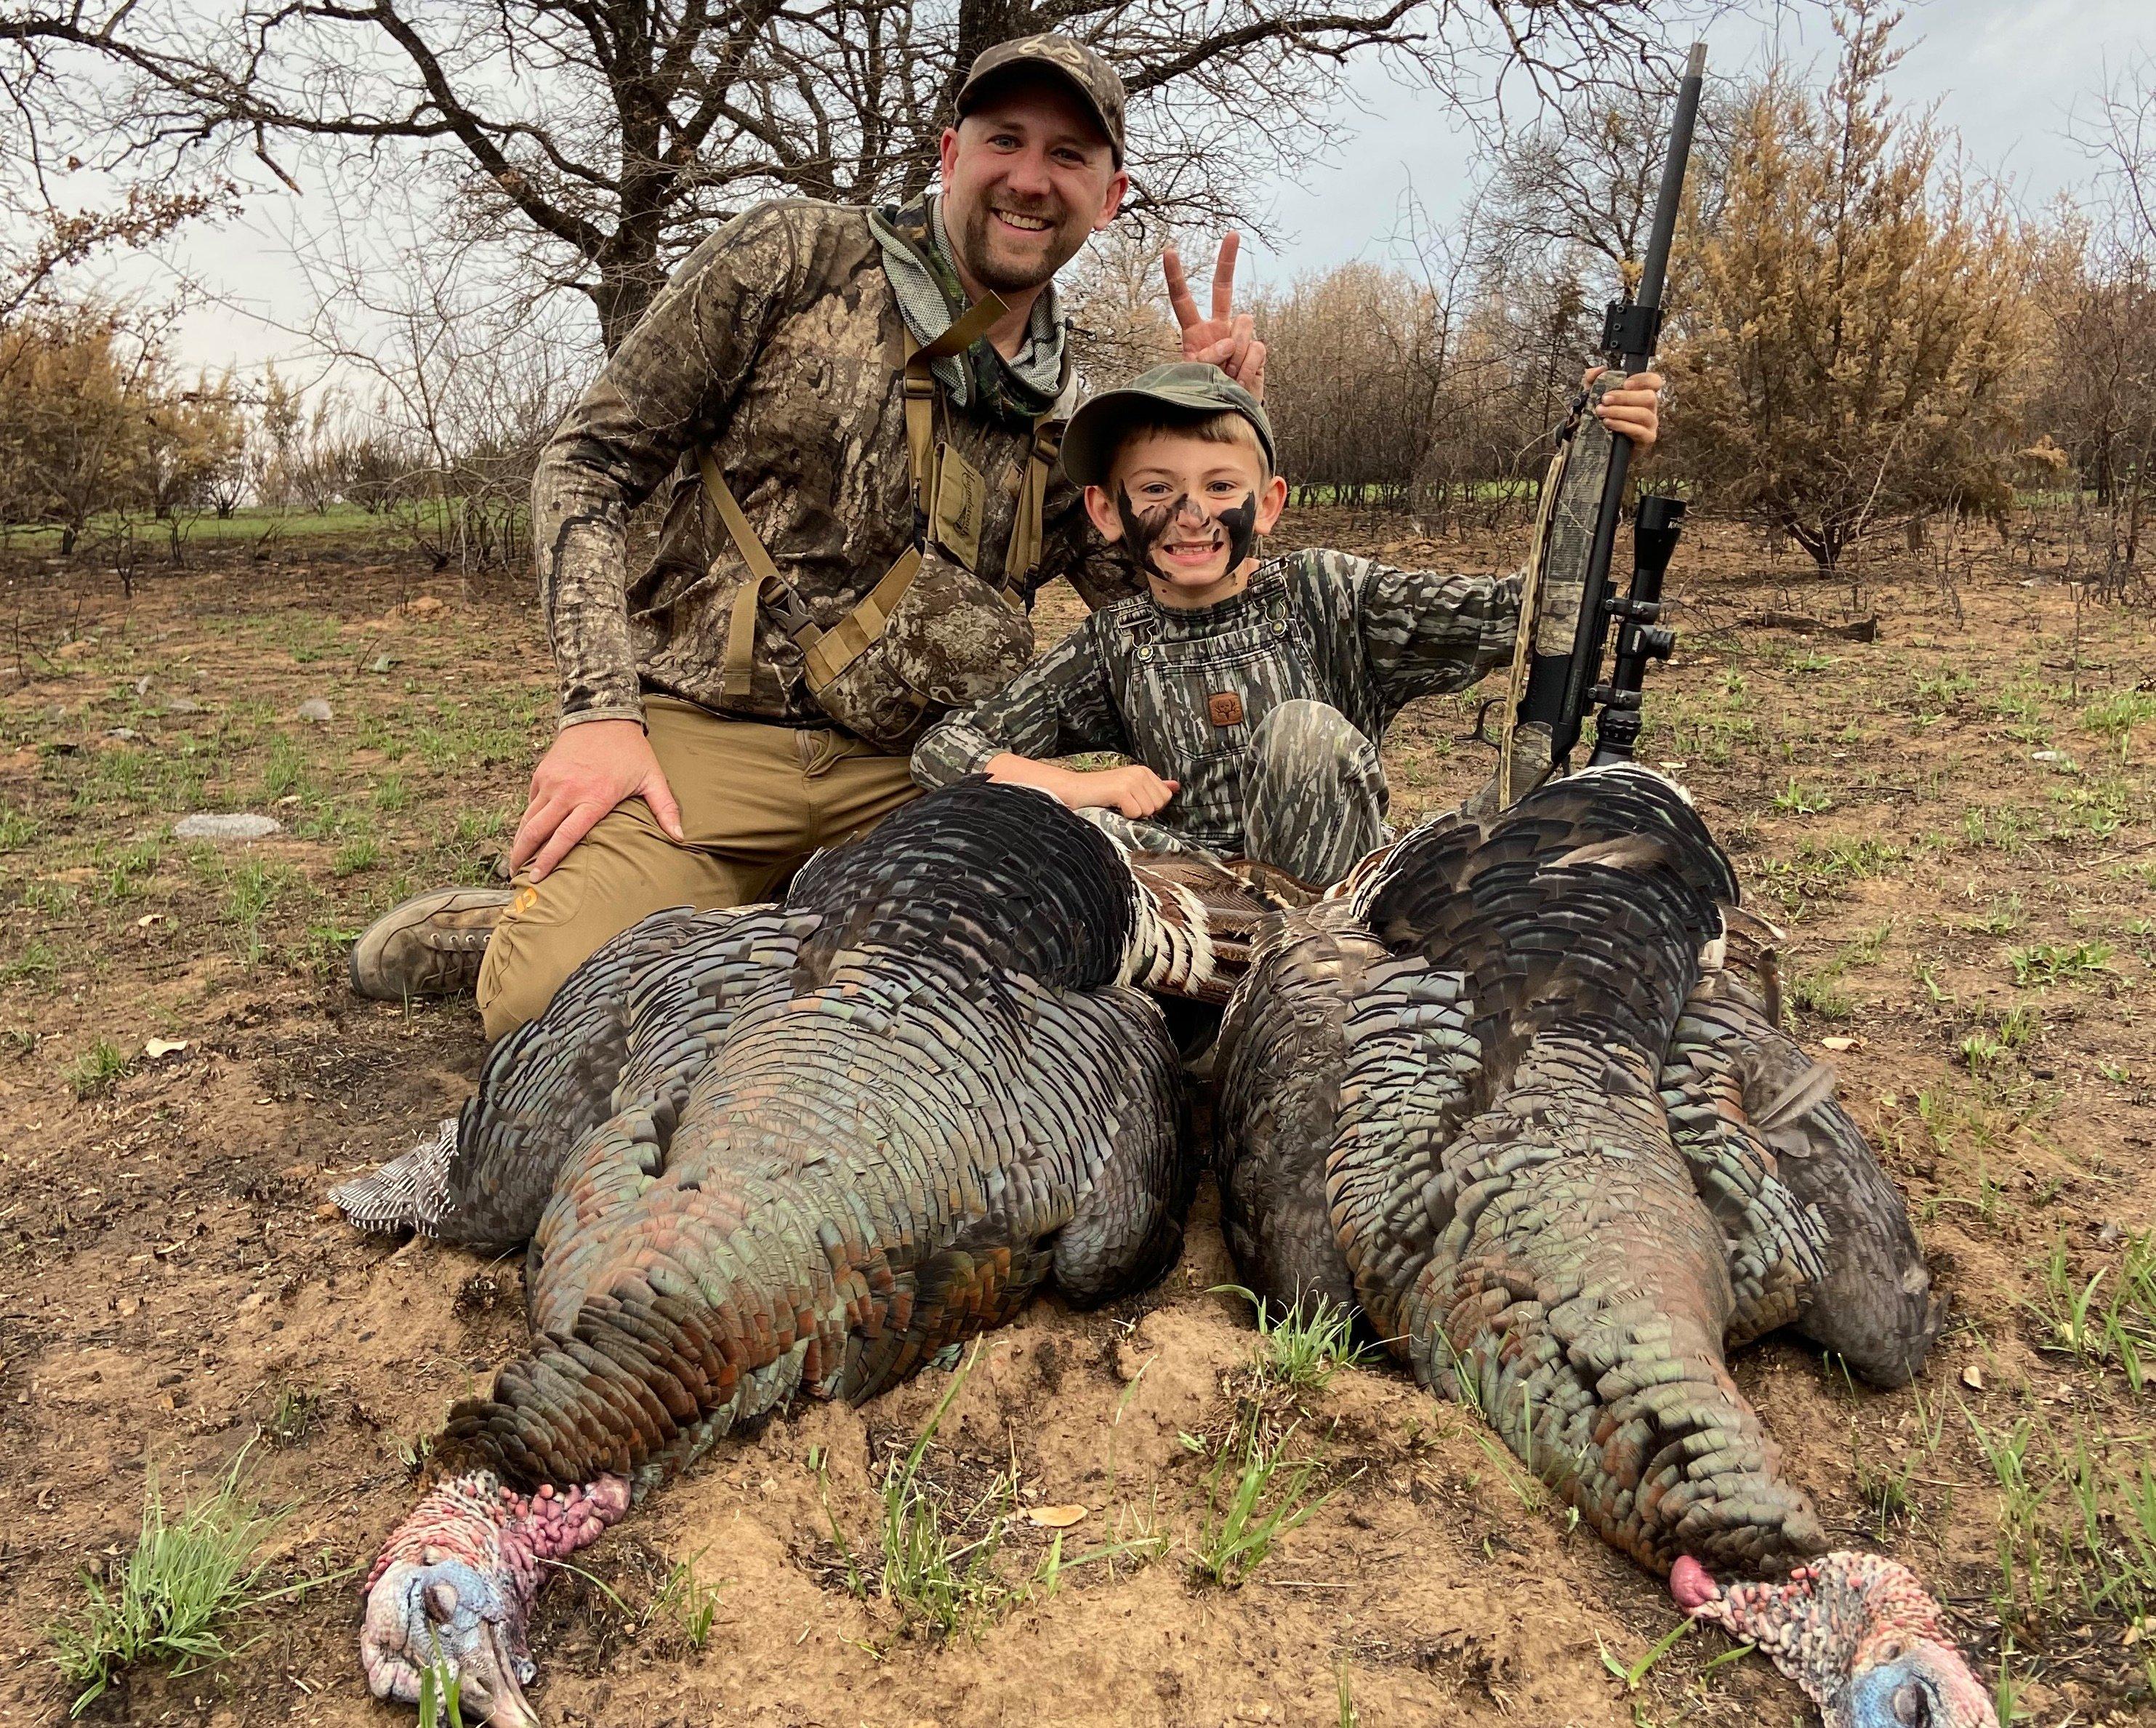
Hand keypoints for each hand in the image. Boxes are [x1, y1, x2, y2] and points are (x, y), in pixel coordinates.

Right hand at [508, 718, 684, 881]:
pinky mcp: (542, 772)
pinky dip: (526, 819)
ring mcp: (551, 781)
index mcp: (594, 798)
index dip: (549, 860)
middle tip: (518, 877)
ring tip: (515, 861)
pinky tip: (527, 834)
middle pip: (537, 831)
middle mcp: (567, 791)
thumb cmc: (631, 752)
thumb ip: (665, 809)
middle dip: (524, 855)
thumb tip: (680, 838)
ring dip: (519, 840)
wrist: (603, 715)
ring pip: (529, 817)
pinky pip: (530, 802)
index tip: (537, 878)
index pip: (565, 836)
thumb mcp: (652, 778)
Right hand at [1066, 763, 1178, 819]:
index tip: (1132, 801)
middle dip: (1143, 811)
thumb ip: (1154, 787)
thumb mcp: (1130, 787)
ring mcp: (1131, 780)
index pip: (1166, 797)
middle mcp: (1140, 773)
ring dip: (1132, 814)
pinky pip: (1136, 814)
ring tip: (1118, 805)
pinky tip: (1113, 806)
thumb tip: (1176, 786)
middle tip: (1124, 804)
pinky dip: (1124, 816)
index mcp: (1144, 771)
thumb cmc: (1101, 793)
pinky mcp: (1121, 790)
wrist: (1075, 791)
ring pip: (1148, 811)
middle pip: (1159, 805)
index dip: (1150, 805)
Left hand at [1165, 233, 1267, 399]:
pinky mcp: (1258, 348)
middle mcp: (1219, 328)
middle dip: (1227, 261)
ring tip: (1227, 376)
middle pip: (1223, 289)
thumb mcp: (1194, 379)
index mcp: (1195, 332)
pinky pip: (1255, 347)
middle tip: (1232, 234)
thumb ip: (1206, 357)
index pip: (1183, 301)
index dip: (1176, 277)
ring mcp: (1240, 336)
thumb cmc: (1205, 396)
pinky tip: (1240, 378)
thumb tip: (1229, 341)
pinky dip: (1247, 366)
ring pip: (1242, 326)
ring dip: (1234, 355)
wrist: (1230, 414)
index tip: (1169, 251)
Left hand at [1585, 366, 1663, 450]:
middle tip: (1604, 399)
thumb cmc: (1605, 417)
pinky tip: (1609, 423)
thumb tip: (1599, 369)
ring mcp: (1651, 424)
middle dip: (1624, 397)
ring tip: (1602, 412)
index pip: (1654, 381)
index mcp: (1642, 393)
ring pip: (1643, 414)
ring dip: (1620, 411)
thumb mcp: (1595, 397)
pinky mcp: (1647, 439)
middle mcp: (1650, 407)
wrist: (1604, 447)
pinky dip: (1622, 425)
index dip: (1643, 379)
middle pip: (1649, 397)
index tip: (1625, 383)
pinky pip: (1639, 430)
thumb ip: (1593, 380)